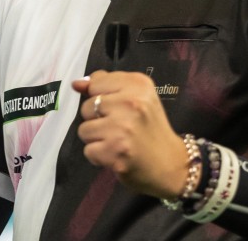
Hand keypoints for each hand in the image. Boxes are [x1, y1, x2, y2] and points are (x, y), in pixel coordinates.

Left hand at [72, 71, 191, 199]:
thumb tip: (76, 83)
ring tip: (116, 141)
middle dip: (97, 119)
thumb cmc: (150, 127)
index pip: (95, 83)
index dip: (101, 97)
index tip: (118, 107)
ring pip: (84, 129)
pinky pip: (88, 150)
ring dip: (96, 139)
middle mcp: (131, 102)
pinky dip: (99, 156)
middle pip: (87, 106)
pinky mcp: (115, 151)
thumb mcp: (136, 97)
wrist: (170, 164)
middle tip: (120, 127)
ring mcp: (123, 127)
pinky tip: (116, 154)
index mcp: (138, 84)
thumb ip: (105, 86)